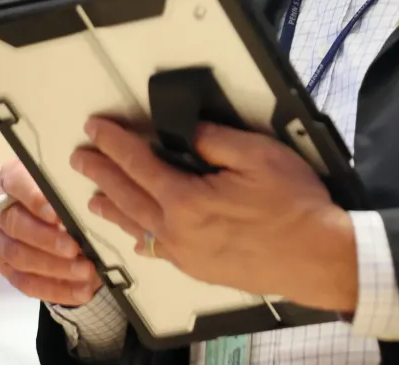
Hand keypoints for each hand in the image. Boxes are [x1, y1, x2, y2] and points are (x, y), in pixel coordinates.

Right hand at [0, 158, 101, 305]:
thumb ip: (69, 186)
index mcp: (12, 179)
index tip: (58, 214)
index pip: (16, 184)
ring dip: (54, 268)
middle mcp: (1, 211)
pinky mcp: (8, 267)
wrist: (51, 210)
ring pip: (20, 258)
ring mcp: (1, 241)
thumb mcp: (66, 178)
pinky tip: (81, 291)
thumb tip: (86, 204)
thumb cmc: (62, 187)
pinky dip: (55, 289)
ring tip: (85, 271)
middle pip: (17, 227)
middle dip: (48, 240)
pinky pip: (27, 283)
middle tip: (75, 248)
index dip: (35, 200)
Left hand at [71, 118, 357, 311]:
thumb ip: (216, 141)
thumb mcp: (259, 156)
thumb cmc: (294, 208)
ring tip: (94, 198)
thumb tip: (189, 132)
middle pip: (127, 196)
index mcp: (186, 200)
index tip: (97, 129)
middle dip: (101, 173)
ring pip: (136, 227)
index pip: (137, 164)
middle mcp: (177, 231)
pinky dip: (137, 237)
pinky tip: (137, 235)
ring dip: (111, 208)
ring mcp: (186, 254)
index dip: (114, 143)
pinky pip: (155, 251)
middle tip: (82, 158)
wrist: (317, 257)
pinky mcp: (199, 268)